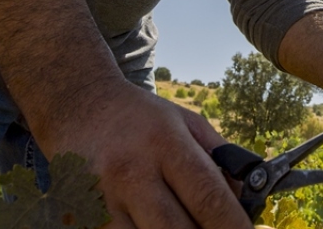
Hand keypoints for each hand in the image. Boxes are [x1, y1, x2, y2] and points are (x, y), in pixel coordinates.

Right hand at [37, 80, 251, 228]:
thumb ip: (220, 161)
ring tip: (178, 223)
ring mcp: (100, 201)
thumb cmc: (139, 118)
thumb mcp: (186, 122)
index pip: (207, 196)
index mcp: (163, 144)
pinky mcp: (78, 220)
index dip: (232, 226)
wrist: (76, 106)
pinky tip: (149, 222)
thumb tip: (246, 204)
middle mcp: (130, 173)